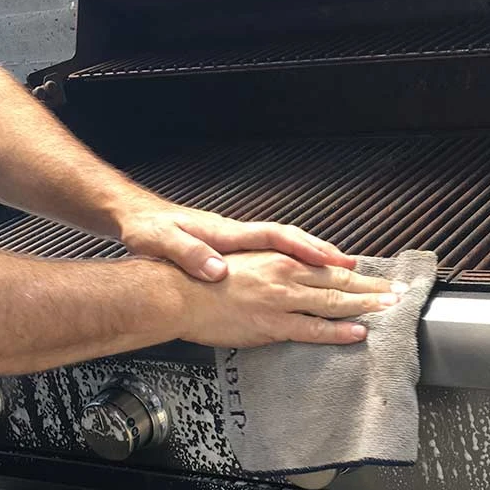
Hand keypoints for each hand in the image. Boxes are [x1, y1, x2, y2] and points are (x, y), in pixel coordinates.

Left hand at [117, 198, 353, 280]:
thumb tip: (218, 270)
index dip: (305, 249)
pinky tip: (306, 274)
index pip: (275, 237)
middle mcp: (237, 234)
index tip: (329, 260)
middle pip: (290, 240)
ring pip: (286, 247)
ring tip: (344, 270)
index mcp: (225, 233)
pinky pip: (273, 254)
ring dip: (314, 258)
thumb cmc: (148, 230)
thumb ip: (191, 255)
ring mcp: (236, 241)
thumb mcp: (162, 243)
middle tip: (355, 268)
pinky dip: (295, 262)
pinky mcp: (231, 249)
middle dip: (323, 253)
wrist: (133, 216)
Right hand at [179, 252, 407, 347]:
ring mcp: (280, 300)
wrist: (178, 294)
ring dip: (366, 305)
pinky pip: (313, 329)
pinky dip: (338, 331)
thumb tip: (292, 272)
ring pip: (334, 302)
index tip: (376, 276)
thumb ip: (271, 266)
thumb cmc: (204, 281)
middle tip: (399, 292)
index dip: (356, 273)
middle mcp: (285, 275)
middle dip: (372, 288)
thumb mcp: (243, 262)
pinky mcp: (272, 325)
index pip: (327, 266)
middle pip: (339, 282)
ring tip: (390, 308)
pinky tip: (358, 332)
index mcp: (279, 258)